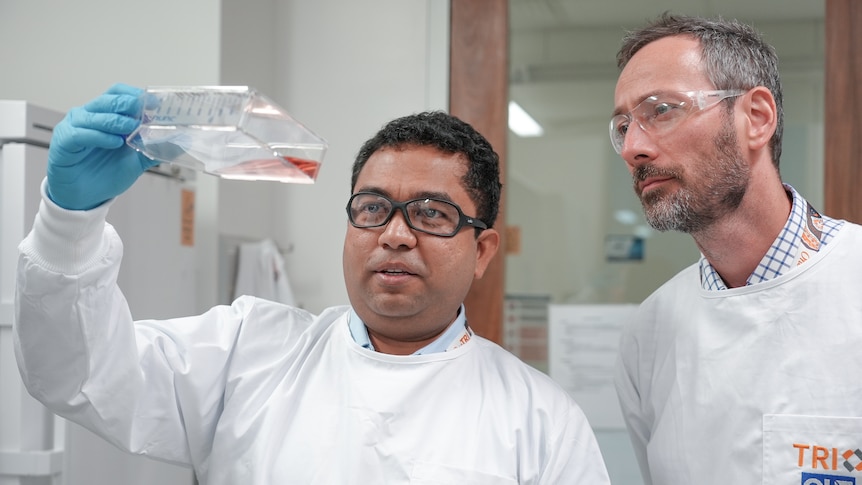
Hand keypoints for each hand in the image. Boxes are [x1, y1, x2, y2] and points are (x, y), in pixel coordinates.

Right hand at [47, 83, 159, 209]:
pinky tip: (114, 143)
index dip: (136, 95)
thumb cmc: (106, 173)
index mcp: (106, 115)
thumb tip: (180, 143)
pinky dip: (99, 136)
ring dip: (115, 120)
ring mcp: (75, 127)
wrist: (86, 197)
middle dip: (128, 104)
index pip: (119, 93)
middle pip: (108, 100)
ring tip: (132, 129)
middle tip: (145, 111)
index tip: (156, 103)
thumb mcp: (137, 161)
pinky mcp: (64, 142)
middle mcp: (89, 116)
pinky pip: (80, 133)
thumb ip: (155, 150)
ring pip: (94, 114)